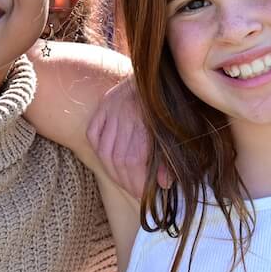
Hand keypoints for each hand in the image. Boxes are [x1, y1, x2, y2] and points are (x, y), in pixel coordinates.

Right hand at [85, 78, 164, 199]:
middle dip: (126, 181)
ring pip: (104, 149)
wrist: (162, 75)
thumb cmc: (173, 107)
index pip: (133, 162)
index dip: (137, 183)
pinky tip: (109, 161)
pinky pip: (94, 133)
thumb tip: (164, 184)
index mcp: (145, 123)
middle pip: (118, 159)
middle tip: (135, 192)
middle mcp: (125, 116)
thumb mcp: (176, 134)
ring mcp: (111, 110)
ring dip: (112, 170)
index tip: (143, 196)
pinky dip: (99, 149)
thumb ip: (169, 159)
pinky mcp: (104, 105)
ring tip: (124, 182)